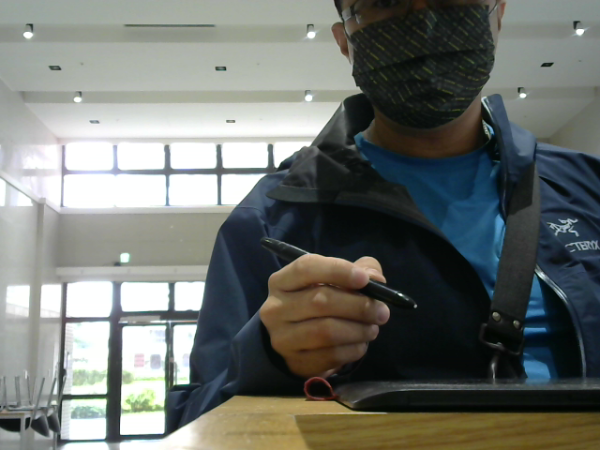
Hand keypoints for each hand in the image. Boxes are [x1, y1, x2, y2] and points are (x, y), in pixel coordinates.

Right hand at [259, 254, 390, 378]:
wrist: (295, 338)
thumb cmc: (317, 300)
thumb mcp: (334, 279)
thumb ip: (359, 270)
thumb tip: (376, 280)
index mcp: (282, 281)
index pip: (306, 268)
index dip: (337, 270)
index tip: (364, 279)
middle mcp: (275, 308)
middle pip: (320, 301)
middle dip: (358, 305)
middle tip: (381, 311)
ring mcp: (282, 338)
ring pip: (326, 332)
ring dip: (358, 330)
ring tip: (372, 328)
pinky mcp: (295, 362)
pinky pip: (331, 355)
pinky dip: (353, 350)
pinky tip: (360, 344)